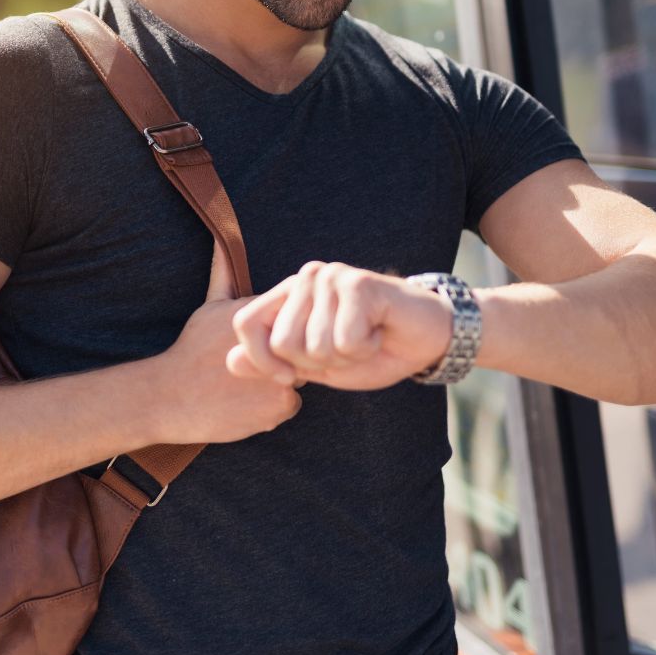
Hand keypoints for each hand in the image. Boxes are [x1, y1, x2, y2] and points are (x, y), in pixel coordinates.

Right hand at [149, 243, 301, 444]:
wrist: (169, 399)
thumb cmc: (191, 352)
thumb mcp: (208, 308)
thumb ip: (224, 274)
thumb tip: (221, 240)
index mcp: (261, 315)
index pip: (297, 315)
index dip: (285, 329)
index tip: (263, 341)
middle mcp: (275, 340)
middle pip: (301, 346)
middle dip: (284, 356)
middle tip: (252, 365)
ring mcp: (280, 372)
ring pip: (299, 376)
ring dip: (278, 383)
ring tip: (243, 386)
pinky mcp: (280, 403)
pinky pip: (290, 404)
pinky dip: (272, 408)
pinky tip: (245, 405)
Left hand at [228, 261, 452, 390]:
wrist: (426, 338)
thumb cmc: (372, 351)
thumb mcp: (315, 365)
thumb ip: (273, 363)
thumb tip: (228, 362)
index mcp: (288, 293)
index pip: (245, 323)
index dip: (262, 360)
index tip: (290, 378)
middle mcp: (305, 277)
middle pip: (282, 342)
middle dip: (314, 364)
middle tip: (343, 350)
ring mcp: (331, 276)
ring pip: (315, 345)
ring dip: (344, 357)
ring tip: (364, 340)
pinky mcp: (358, 283)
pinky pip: (346, 340)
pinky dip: (365, 349)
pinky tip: (378, 332)